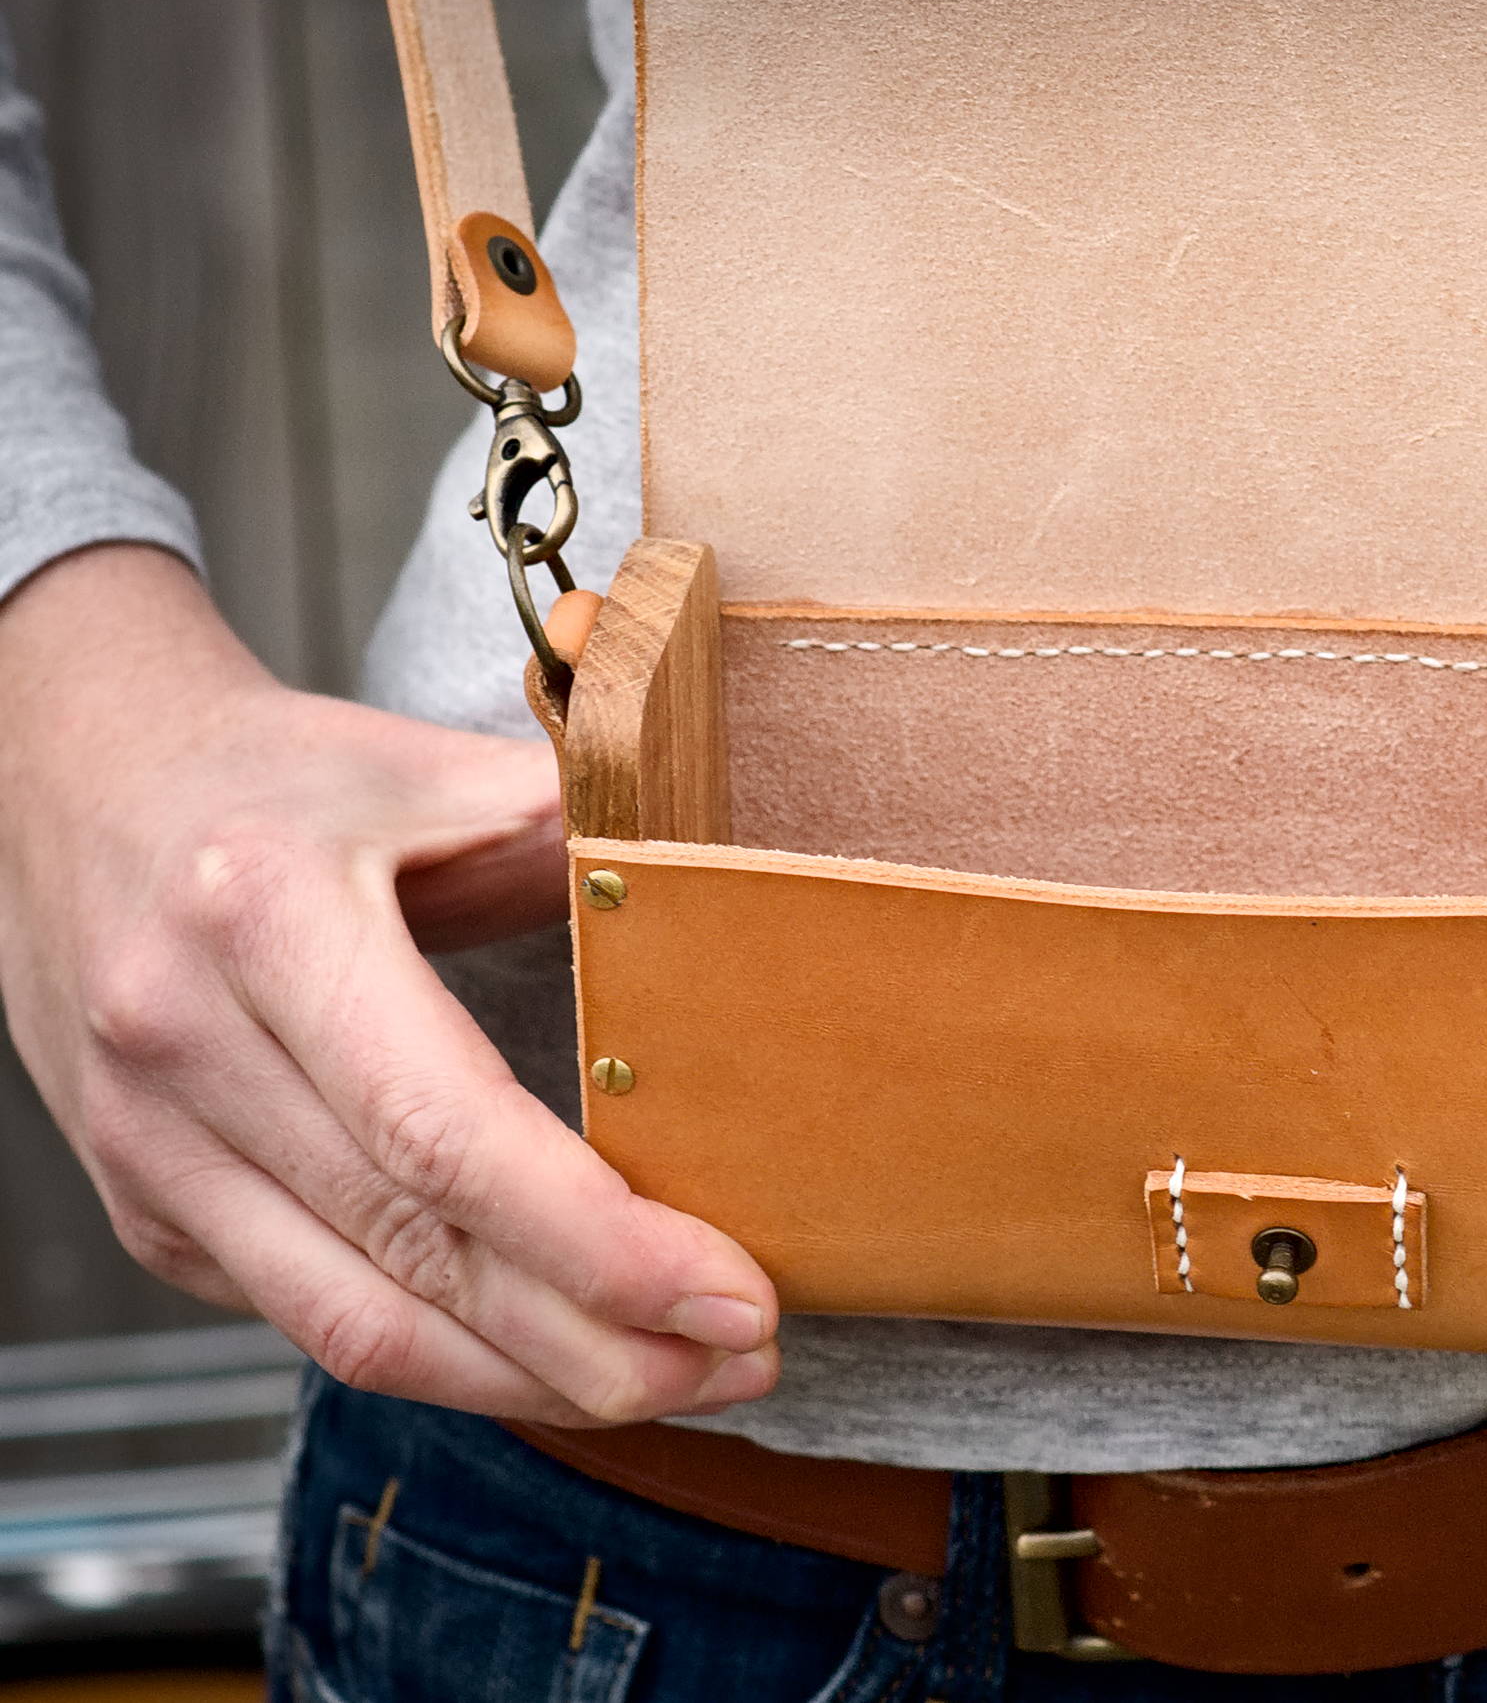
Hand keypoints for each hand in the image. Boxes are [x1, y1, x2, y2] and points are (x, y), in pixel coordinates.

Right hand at [0, 545, 778, 1424]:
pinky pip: (313, 1320)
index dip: (595, 1239)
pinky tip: (557, 1352)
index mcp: (265, 919)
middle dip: (600, 1340)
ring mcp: (151, 1149)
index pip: (442, 1132)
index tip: (733, 1292)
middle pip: (415, 1256)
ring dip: (535, 1381)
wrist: (81, 785)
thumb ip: (580, 821)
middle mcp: (185, 1047)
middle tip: (745, 1357)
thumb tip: (736, 882)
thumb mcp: (426, 764)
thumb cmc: (279, 780)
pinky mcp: (151, 1211)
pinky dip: (451, 1359)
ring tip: (680, 1379)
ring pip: (358, 1330)